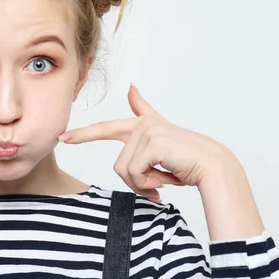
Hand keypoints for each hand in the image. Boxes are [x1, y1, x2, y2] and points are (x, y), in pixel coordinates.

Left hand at [57, 83, 230, 201]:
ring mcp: (147, 131)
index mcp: (144, 126)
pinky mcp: (152, 142)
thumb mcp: (162, 150)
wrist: (214, 168)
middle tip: (156, 190)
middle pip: (118, 164)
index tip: (64, 138)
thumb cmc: (188, 163)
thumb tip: (131, 89)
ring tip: (164, 182)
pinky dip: (149, 184)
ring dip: (144, 184)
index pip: (110, 128)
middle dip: (132, 182)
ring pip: (124, 171)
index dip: (85, 134)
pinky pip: (134, 173)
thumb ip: (144, 125)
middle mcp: (143, 124)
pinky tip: (166, 182)